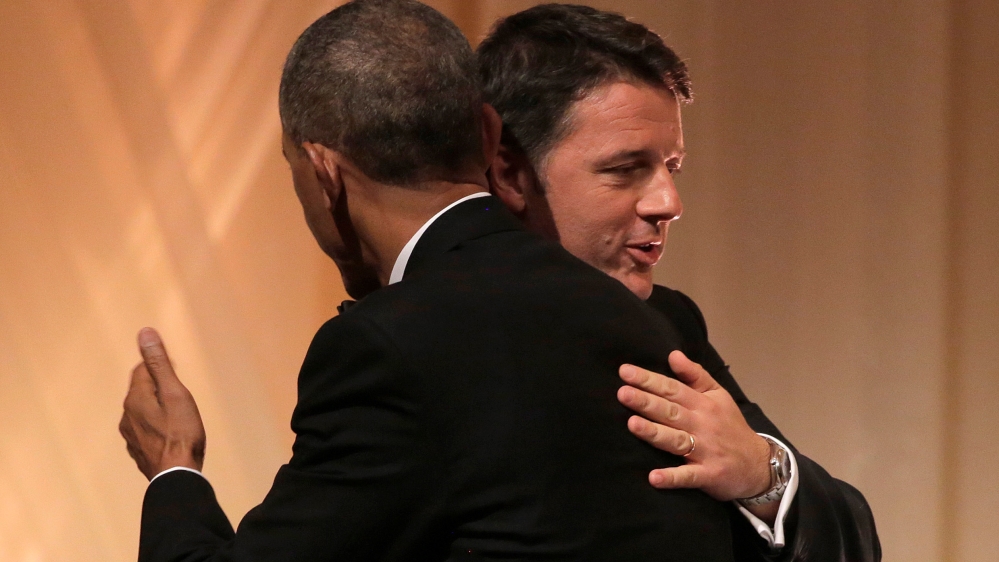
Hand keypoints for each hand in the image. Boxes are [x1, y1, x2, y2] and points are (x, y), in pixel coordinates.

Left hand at [119, 327, 205, 480]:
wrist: (176, 476)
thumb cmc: (181, 433)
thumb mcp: (175, 393)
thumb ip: (159, 363)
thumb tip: (145, 332)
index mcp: (135, 398)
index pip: (142, 370)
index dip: (160, 367)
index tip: (178, 373)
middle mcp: (126, 415)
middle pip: (141, 391)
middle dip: (159, 387)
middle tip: (181, 394)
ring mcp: (130, 435)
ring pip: (142, 412)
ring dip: (157, 408)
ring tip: (178, 415)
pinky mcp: (138, 451)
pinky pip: (144, 430)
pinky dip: (156, 426)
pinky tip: (170, 434)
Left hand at [617, 350, 770, 501]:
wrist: (759, 464)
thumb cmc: (731, 426)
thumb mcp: (718, 395)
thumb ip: (695, 374)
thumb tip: (672, 354)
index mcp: (703, 403)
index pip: (673, 388)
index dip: (649, 380)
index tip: (625, 372)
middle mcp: (703, 424)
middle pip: (671, 411)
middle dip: (647, 402)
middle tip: (622, 393)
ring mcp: (706, 451)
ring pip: (676, 440)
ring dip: (655, 433)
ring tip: (632, 424)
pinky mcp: (709, 475)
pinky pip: (688, 476)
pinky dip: (672, 478)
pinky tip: (654, 478)